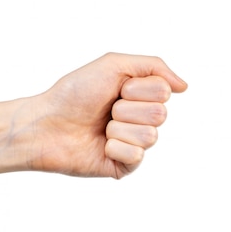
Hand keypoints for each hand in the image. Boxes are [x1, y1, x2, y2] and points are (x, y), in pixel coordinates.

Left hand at [28, 52, 187, 177]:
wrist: (46, 123)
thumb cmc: (74, 93)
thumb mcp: (113, 65)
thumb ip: (153, 66)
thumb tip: (184, 86)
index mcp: (140, 96)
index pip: (163, 91)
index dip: (137, 89)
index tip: (116, 89)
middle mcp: (140, 120)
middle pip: (160, 114)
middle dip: (127, 108)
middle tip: (106, 110)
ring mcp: (133, 144)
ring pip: (150, 136)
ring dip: (119, 128)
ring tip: (100, 128)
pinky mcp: (123, 166)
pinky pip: (136, 156)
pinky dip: (114, 147)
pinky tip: (100, 146)